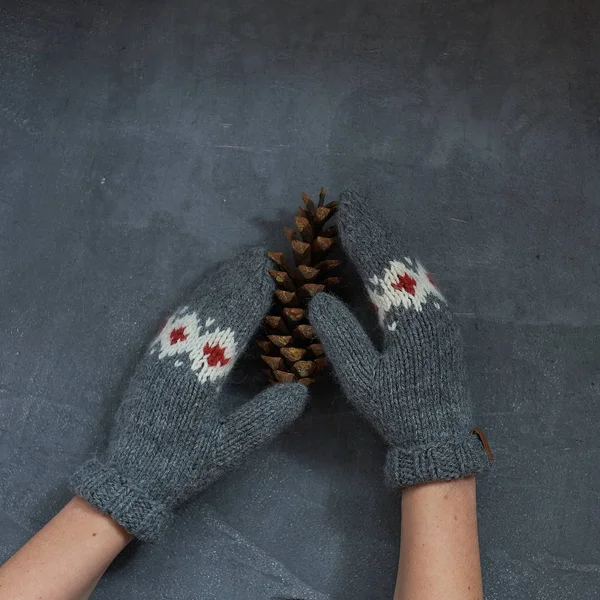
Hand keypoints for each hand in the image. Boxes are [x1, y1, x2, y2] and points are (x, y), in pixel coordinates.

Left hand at [71, 248, 307, 539]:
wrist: (131, 474)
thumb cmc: (182, 464)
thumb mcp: (227, 448)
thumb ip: (263, 419)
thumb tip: (300, 390)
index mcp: (201, 374)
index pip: (233, 323)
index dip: (254, 297)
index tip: (273, 275)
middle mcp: (181, 354)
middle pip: (214, 307)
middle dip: (239, 280)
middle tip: (261, 258)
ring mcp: (163, 351)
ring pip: (194, 306)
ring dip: (218, 282)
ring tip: (240, 265)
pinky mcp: (152, 355)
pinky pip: (177, 316)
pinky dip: (197, 297)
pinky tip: (207, 289)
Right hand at [309, 191, 490, 486]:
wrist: (440, 434)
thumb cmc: (397, 409)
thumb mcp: (361, 378)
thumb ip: (340, 336)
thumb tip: (318, 299)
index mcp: (408, 316)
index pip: (380, 264)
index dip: (360, 235)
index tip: (342, 209)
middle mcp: (428, 305)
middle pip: (398, 256)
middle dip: (373, 228)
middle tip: (351, 203)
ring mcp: (439, 311)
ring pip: (412, 264)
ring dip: (387, 242)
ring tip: (364, 223)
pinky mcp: (442, 319)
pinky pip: (420, 277)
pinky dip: (399, 260)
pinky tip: (389, 257)